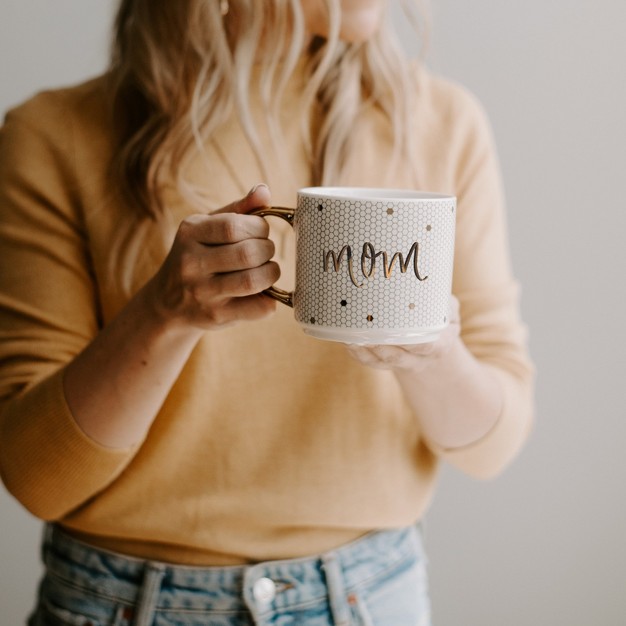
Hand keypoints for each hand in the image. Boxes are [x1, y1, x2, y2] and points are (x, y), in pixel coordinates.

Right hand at [146, 184, 279, 329]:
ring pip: (253, 281)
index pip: (234, 226)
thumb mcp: (208, 227)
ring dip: (271, 273)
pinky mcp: (215, 316)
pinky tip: (262, 293)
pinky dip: (270, 299)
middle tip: (265, 252)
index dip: (259, 227)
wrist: (168, 303)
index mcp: (190, 233)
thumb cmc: (198, 256)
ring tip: (266, 270)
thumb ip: (239, 209)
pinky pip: (258, 308)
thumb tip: (264, 191)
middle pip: (248, 254)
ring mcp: (202, 293)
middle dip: (267, 250)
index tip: (260, 232)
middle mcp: (191, 263)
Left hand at [346, 295, 460, 372]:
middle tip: (366, 333)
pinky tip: (346, 340)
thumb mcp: (448, 310)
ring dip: (364, 352)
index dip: (412, 342)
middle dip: (381, 348)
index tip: (399, 331)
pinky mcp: (385, 363)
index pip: (425, 347)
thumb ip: (442, 300)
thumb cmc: (439, 320)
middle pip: (397, 358)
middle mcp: (418, 359)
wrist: (434, 347)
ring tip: (350, 338)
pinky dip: (357, 353)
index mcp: (438, 346)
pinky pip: (370, 362)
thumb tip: (428, 280)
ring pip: (380, 362)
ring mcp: (401, 363)